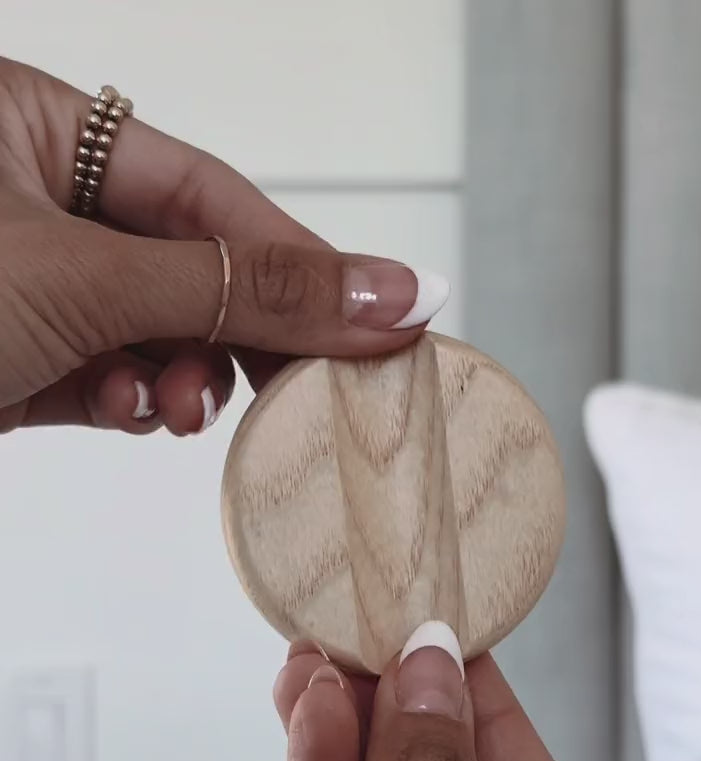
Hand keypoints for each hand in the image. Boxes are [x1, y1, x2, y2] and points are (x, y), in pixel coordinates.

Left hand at [0, 59, 445, 435]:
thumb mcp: (89, 278)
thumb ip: (242, 288)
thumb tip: (386, 292)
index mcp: (37, 131)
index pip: (208, 193)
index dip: (299, 261)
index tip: (382, 318)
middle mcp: (37, 204)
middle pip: (193, 269)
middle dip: (242, 335)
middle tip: (310, 385)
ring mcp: (34, 290)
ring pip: (157, 336)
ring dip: (187, 382)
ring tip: (186, 408)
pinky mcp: (25, 366)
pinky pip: (113, 381)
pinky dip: (135, 405)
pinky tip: (129, 412)